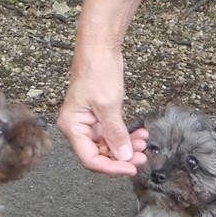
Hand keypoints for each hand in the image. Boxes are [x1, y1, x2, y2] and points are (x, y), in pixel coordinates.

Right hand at [58, 48, 147, 176]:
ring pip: (108, 146)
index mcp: (72, 127)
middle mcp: (77, 128)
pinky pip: (112, 134)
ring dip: (126, 147)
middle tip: (141, 157)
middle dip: (121, 158)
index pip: (90, 159)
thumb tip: (123, 156)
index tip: (130, 168)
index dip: (111, 167)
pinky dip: (126, 136)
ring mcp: (88, 123)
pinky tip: (139, 135)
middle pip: (99, 155)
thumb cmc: (96, 70)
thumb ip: (115, 134)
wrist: (99, 48)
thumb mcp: (108, 105)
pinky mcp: (99, 116)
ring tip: (143, 144)